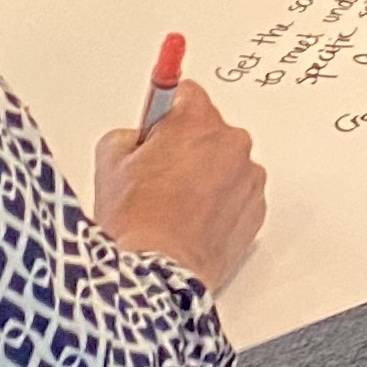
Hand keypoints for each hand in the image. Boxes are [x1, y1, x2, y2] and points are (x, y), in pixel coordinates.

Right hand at [94, 82, 266, 291]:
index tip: (160, 122)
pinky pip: (237, 195)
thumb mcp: (110, 161)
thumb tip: (138, 136)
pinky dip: (219, 204)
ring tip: (174, 207)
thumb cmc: (136, 221)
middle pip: (207, 131)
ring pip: (224, 164)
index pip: (185, 93)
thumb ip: (129, 134)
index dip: (165, 112)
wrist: (157, 273)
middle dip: (185, 148)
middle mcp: (232, 143)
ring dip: (205, 177)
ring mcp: (248, 178)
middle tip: (156, 178)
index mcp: (197, 121)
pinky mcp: (256, 210)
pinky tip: (192, 222)